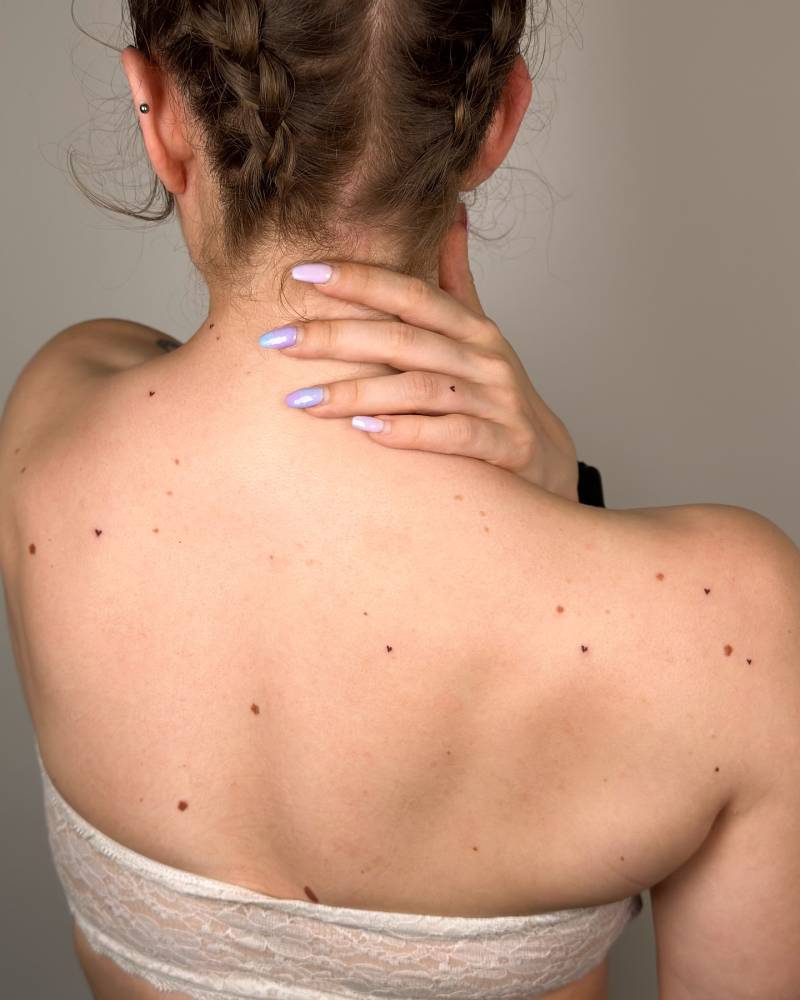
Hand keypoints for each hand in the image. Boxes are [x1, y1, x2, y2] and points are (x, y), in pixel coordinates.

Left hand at [264, 204, 578, 500]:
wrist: (546, 462)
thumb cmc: (496, 395)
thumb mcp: (479, 335)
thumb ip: (456, 281)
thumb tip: (451, 215)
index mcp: (470, 327)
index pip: (409, 293)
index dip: (358, 280)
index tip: (302, 274)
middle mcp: (483, 357)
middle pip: (403, 338)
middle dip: (335, 336)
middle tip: (276, 341)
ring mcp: (496, 401)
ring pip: (420, 388)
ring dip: (358, 393)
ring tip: (302, 401)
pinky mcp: (504, 445)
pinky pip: (452, 435)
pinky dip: (409, 432)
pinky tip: (366, 432)